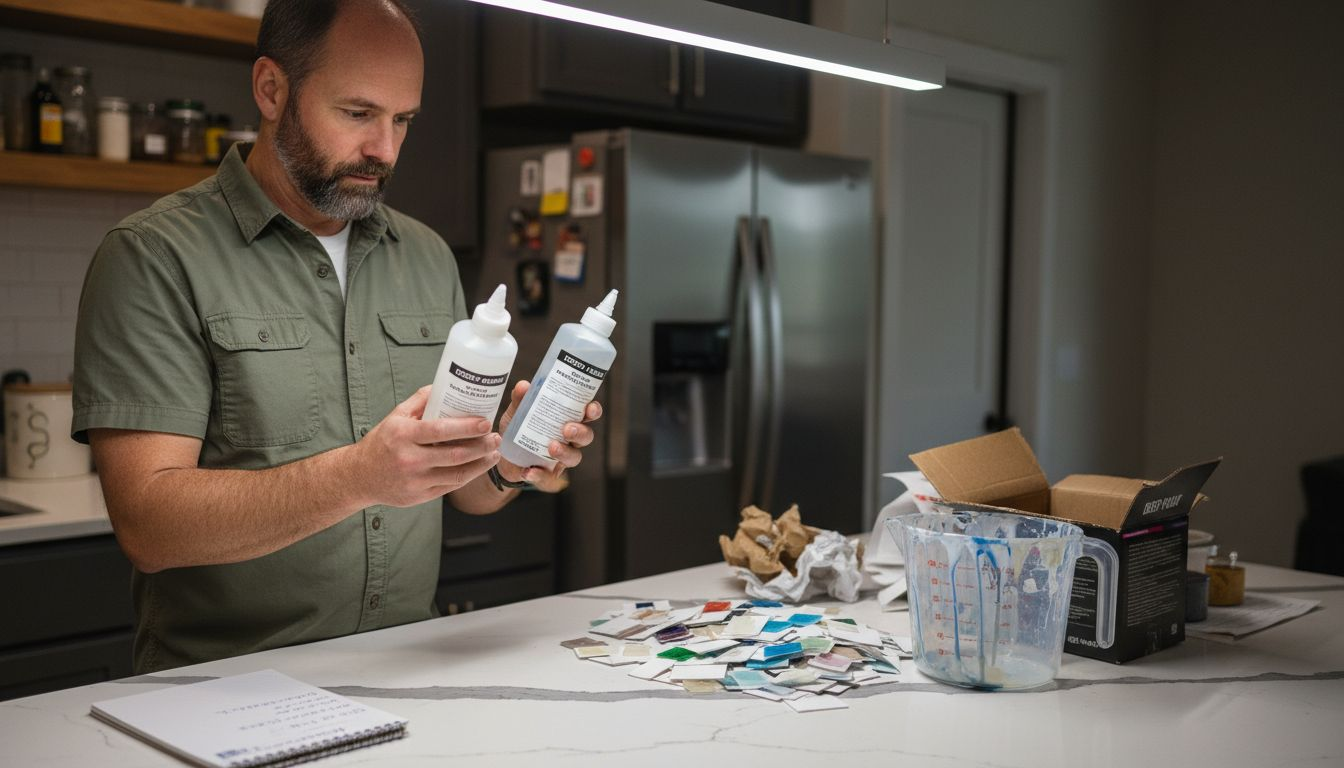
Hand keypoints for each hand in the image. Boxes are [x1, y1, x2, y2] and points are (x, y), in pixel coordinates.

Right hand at [353, 385, 499, 506]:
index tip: (485, 422)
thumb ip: (420, 400)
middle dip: (481, 446)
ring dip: (481, 464)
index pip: (440, 430)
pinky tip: (478, 466)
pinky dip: (468, 476)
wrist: (360, 477)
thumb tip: (444, 384)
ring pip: (457, 474)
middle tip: (496, 437)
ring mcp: (416, 481)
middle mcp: (409, 459)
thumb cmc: (381, 443)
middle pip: (455, 455)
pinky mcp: (421, 496)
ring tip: (494, 453)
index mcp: (403, 436)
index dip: (467, 427)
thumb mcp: (395, 416)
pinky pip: (451, 486)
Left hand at [495, 380, 601, 492]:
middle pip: (586, 436)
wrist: (502, 456)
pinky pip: (549, 478)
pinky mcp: (549, 474)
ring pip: (574, 457)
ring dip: (564, 452)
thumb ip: (521, 399)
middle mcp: (570, 439)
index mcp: (567, 419)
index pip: (587, 414)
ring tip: (551, 447)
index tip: (589, 408)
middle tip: (567, 429)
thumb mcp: (516, 412)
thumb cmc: (517, 428)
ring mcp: (561, 458)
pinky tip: (529, 471)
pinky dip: (540, 475)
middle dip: (580, 432)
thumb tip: (524, 385)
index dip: (593, 411)